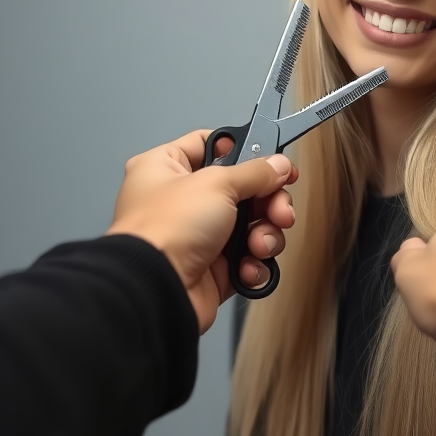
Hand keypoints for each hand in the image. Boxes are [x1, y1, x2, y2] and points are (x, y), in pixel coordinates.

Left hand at [106, 130, 296, 331]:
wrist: (157, 291)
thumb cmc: (164, 231)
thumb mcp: (216, 183)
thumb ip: (255, 172)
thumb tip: (278, 165)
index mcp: (167, 168)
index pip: (211, 145)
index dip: (244, 150)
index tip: (274, 161)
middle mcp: (181, 201)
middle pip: (243, 190)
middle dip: (268, 203)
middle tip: (279, 211)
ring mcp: (198, 236)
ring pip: (252, 226)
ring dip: (265, 235)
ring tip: (259, 245)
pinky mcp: (213, 270)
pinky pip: (249, 260)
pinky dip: (255, 264)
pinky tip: (248, 267)